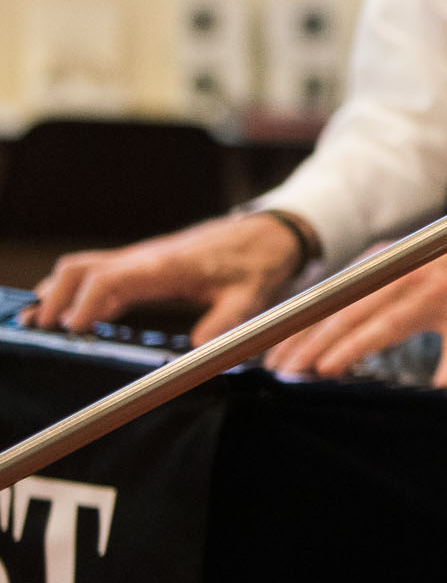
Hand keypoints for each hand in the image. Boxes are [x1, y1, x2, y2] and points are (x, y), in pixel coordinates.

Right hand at [31, 213, 308, 344]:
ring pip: (86, 267)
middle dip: (56, 296)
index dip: (86, 302)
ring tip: (41, 324)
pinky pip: (100, 271)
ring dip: (60, 291)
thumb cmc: (258, 263)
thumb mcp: (250, 296)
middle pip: (83, 268)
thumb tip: (199, 349)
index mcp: (166, 265)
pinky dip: (77, 290)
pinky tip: (70, 315)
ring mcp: (142, 258)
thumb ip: (225, 321)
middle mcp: (146, 257)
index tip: (72, 329)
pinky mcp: (144, 263)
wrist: (269, 233)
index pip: (111, 278)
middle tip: (39, 329)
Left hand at [261, 230, 446, 388]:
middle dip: (315, 341)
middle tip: (288, 371)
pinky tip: (445, 385)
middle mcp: (408, 271)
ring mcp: (442, 286)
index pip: (334, 300)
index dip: (301, 330)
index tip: (274, 359)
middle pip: (353, 309)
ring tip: (330, 369)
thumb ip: (365, 298)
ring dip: (359, 343)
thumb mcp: (400, 274)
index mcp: (385, 265)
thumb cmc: (446, 270)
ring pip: (393, 318)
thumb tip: (316, 335)